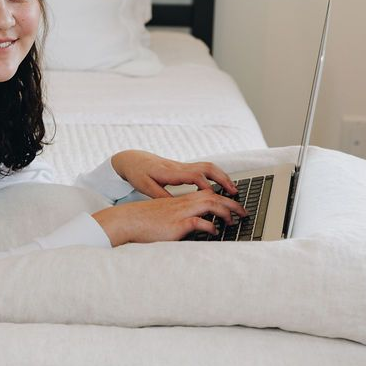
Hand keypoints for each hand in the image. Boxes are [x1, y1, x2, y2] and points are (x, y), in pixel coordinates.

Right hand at [91, 190, 249, 245]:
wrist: (126, 221)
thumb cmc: (143, 222)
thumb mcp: (164, 217)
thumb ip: (178, 218)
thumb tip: (192, 226)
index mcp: (180, 201)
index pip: (207, 194)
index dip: (223, 198)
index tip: (234, 206)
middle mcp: (182, 204)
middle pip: (213, 196)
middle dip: (232, 203)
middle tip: (244, 212)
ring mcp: (179, 213)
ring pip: (209, 204)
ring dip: (225, 212)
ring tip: (233, 221)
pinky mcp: (176, 224)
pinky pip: (198, 222)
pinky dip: (210, 226)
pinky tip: (214, 232)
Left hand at [110, 150, 237, 198]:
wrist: (131, 159)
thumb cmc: (137, 173)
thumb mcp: (145, 187)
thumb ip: (160, 195)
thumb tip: (176, 205)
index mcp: (170, 172)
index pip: (194, 176)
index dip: (206, 186)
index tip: (215, 197)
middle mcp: (179, 167)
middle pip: (206, 168)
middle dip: (222, 179)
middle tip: (234, 192)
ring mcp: (182, 165)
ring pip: (207, 166)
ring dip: (222, 176)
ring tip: (233, 189)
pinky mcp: (182, 167)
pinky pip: (203, 168)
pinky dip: (215, 175)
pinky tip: (221, 185)